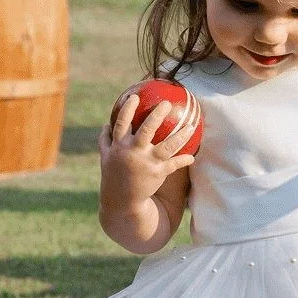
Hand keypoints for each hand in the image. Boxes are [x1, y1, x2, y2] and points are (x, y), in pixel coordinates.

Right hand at [98, 92, 196, 215]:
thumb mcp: (105, 158)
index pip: (122, 123)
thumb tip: (106, 124)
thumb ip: (105, 140)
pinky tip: (192, 157)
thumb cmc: (113, 176)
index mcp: (119, 146)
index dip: (128, 109)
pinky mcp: (157, 174)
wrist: (122, 202)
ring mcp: (146, 163)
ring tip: (192, 125)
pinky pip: (173, 165)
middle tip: (166, 103)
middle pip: (146, 130)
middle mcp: (133, 152)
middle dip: (157, 115)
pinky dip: (183, 160)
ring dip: (181, 136)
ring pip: (166, 146)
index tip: (135, 96)